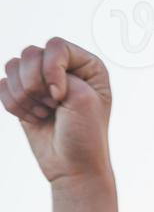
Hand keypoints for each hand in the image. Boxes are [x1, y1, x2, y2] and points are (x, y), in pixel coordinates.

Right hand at [3, 38, 113, 184]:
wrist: (73, 166)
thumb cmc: (85, 134)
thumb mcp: (83, 98)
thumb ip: (58, 71)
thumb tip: (26, 62)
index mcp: (87, 65)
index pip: (55, 46)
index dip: (51, 69)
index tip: (60, 96)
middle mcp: (64, 69)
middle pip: (30, 53)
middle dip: (35, 84)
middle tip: (53, 106)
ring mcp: (42, 82)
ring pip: (12, 67)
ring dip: (25, 96)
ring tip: (45, 113)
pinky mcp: (24, 96)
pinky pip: (2, 86)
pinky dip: (15, 105)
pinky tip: (34, 119)